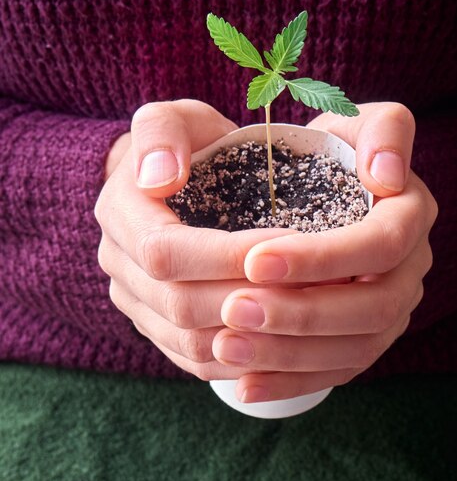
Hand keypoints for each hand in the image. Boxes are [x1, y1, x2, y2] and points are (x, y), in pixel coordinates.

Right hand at [95, 100, 292, 379]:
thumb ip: (161, 132)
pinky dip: (244, 358)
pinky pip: (198, 360)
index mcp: (120, 216)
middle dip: (250, 298)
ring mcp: (139, 305)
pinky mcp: (161, 329)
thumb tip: (160, 178)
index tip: (289, 241)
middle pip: (180, 305)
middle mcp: (120, 268)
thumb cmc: (190, 147)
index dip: (227, 255)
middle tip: (312, 287)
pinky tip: (286, 340)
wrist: (179, 183)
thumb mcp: (177, 120)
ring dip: (253, 336)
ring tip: (308, 315)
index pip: (165, 252)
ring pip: (191, 342)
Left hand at [212, 103, 437, 401]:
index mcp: (409, 214)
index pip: (380, 243)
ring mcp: (388, 311)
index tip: (254, 258)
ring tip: (226, 346)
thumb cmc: (318, 151)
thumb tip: (386, 177)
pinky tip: (243, 385)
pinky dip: (288, 382)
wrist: (307, 192)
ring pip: (353, 351)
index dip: (321, 257)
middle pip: (373, 308)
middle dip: (302, 312)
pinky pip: (335, 374)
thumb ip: (380, 128)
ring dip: (288, 354)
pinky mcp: (361, 341)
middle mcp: (409, 269)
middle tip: (232, 308)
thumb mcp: (348, 120)